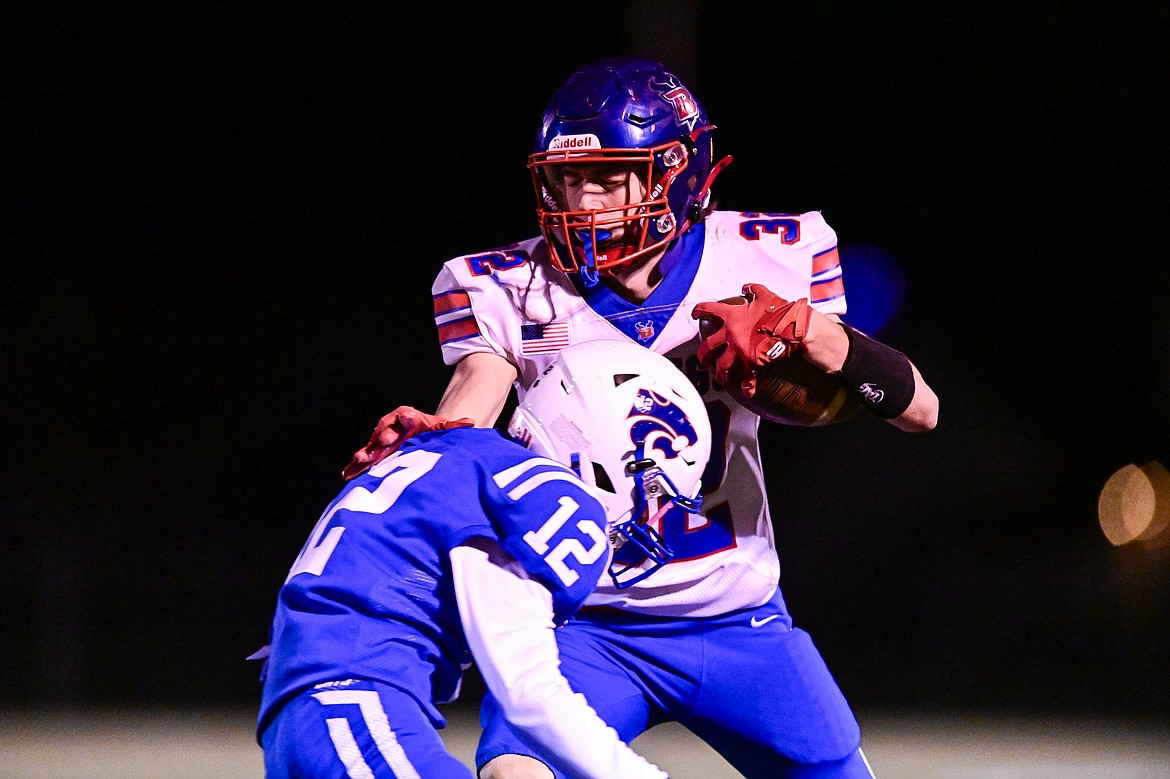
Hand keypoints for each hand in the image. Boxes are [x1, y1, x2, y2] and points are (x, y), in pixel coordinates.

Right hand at [342, 406, 473, 479]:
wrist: (411, 432)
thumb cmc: (426, 429)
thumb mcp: (440, 427)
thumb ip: (453, 426)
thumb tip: (472, 422)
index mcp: (406, 418)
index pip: (406, 416)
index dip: (406, 417)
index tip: (408, 415)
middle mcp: (389, 428)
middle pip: (385, 431)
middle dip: (385, 436)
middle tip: (385, 441)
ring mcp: (379, 442)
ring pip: (371, 446)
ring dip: (366, 453)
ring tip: (361, 459)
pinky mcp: (372, 455)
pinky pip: (362, 461)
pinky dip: (354, 467)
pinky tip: (347, 475)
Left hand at [691, 284, 810, 396]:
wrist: (791, 326)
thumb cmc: (778, 310)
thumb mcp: (765, 295)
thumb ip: (753, 290)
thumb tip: (745, 287)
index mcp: (732, 316)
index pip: (710, 310)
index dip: (700, 310)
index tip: (695, 313)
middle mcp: (731, 334)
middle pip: (709, 346)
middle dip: (703, 354)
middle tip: (702, 359)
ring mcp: (740, 350)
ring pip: (722, 365)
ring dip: (719, 373)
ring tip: (719, 378)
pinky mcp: (752, 362)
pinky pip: (747, 377)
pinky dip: (748, 386)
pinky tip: (748, 393)